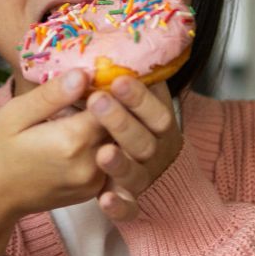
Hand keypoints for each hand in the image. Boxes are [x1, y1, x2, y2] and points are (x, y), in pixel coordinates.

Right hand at [0, 69, 105, 255]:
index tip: (106, 69)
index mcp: (72, 141)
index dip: (112, 85)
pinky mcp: (92, 191)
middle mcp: (90, 164)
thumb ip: (51, 95)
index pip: (112, 105)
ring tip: (102, 104)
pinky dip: (110, 142)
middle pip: (122, 126)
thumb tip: (84, 73)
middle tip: (112, 82)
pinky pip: (113, 162)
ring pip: (122, 145)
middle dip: (120, 103)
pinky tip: (95, 127)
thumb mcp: (14, 115)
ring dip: (117, 124)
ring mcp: (94, 182)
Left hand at [86, 76, 182, 221]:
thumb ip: (126, 81)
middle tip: (97, 101)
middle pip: (145, 139)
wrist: (144, 170)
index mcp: (157, 123)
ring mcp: (145, 178)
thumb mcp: (131, 101)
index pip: (157, 109)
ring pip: (138, 173)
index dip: (139, 96)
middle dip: (122, 121)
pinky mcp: (133, 203)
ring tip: (102, 152)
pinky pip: (131, 209)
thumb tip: (113, 46)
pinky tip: (104, 200)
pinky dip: (120, 206)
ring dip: (121, 162)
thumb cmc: (126, 124)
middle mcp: (155, 151)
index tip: (115, 79)